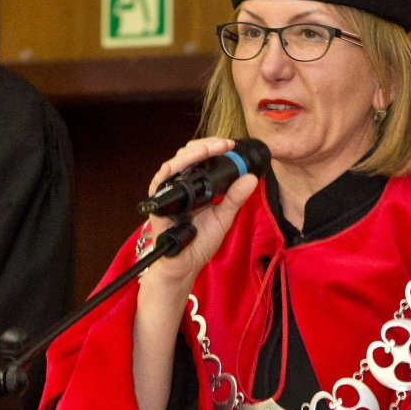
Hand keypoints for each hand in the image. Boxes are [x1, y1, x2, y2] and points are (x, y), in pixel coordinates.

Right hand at [138, 136, 258, 298]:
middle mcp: (180, 186)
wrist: (184, 266)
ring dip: (193, 152)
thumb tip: (251, 178)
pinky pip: (161, 180)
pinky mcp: (158, 203)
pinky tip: (187, 161)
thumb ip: (235, 197)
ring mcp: (168, 193)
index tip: (231, 145)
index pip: (201, 158)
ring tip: (211, 148)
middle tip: (225, 144)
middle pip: (187, 155)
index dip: (214, 148)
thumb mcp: (224, 217)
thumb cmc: (199, 243)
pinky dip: (173, 168)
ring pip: (175, 163)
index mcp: (196, 187)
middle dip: (206, 145)